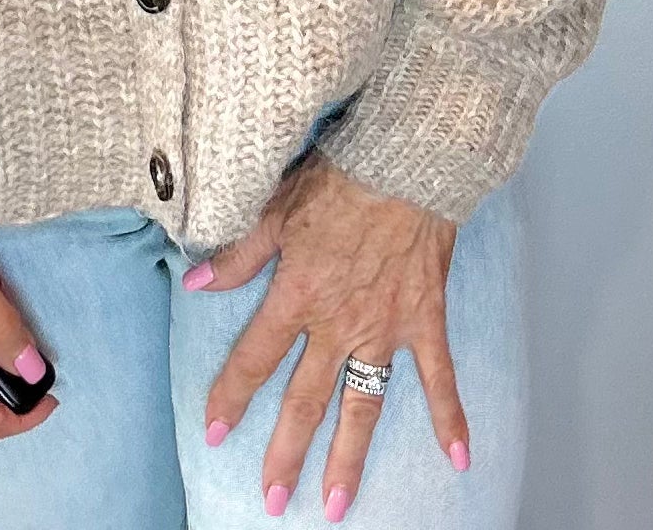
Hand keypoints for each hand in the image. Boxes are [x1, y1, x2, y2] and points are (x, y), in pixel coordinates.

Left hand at [184, 150, 469, 518]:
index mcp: (297, 294)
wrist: (405, 158)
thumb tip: (194, 283)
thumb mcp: (275, 208)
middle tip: (271, 502)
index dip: (231, 396)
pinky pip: (439, 377)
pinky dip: (450, 417)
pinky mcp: (424, 319)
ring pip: (363, 405)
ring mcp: (384, 328)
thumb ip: (237, 255)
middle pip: (305, 399)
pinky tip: (459, 458)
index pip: (255, 357)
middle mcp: (338, 322)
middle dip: (286, 454)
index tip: (213, 431)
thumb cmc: (339, 176)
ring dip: (349, 458)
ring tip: (336, 505)